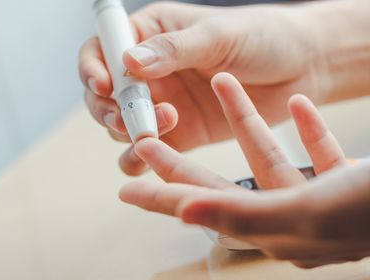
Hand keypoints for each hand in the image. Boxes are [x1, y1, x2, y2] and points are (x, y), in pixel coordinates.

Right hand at [79, 2, 330, 174]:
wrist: (300, 68)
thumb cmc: (262, 37)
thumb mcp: (218, 35)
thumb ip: (173, 50)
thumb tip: (128, 62)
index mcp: (152, 35)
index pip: (103, 49)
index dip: (93, 68)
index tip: (105, 84)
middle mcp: (150, 72)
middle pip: (105, 94)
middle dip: (109, 108)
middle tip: (129, 117)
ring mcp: (162, 104)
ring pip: (122, 125)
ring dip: (128, 132)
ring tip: (159, 128)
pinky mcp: (179, 134)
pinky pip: (146, 151)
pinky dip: (139, 159)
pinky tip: (148, 157)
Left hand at [118, 73, 369, 267]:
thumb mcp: (308, 213)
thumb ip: (243, 215)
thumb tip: (185, 212)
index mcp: (272, 229)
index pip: (201, 209)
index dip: (161, 196)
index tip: (125, 185)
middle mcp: (287, 218)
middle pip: (220, 183)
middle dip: (184, 160)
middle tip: (147, 140)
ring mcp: (315, 199)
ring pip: (269, 154)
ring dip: (249, 119)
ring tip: (226, 85)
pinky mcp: (343, 181)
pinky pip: (316, 150)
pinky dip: (302, 128)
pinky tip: (293, 105)